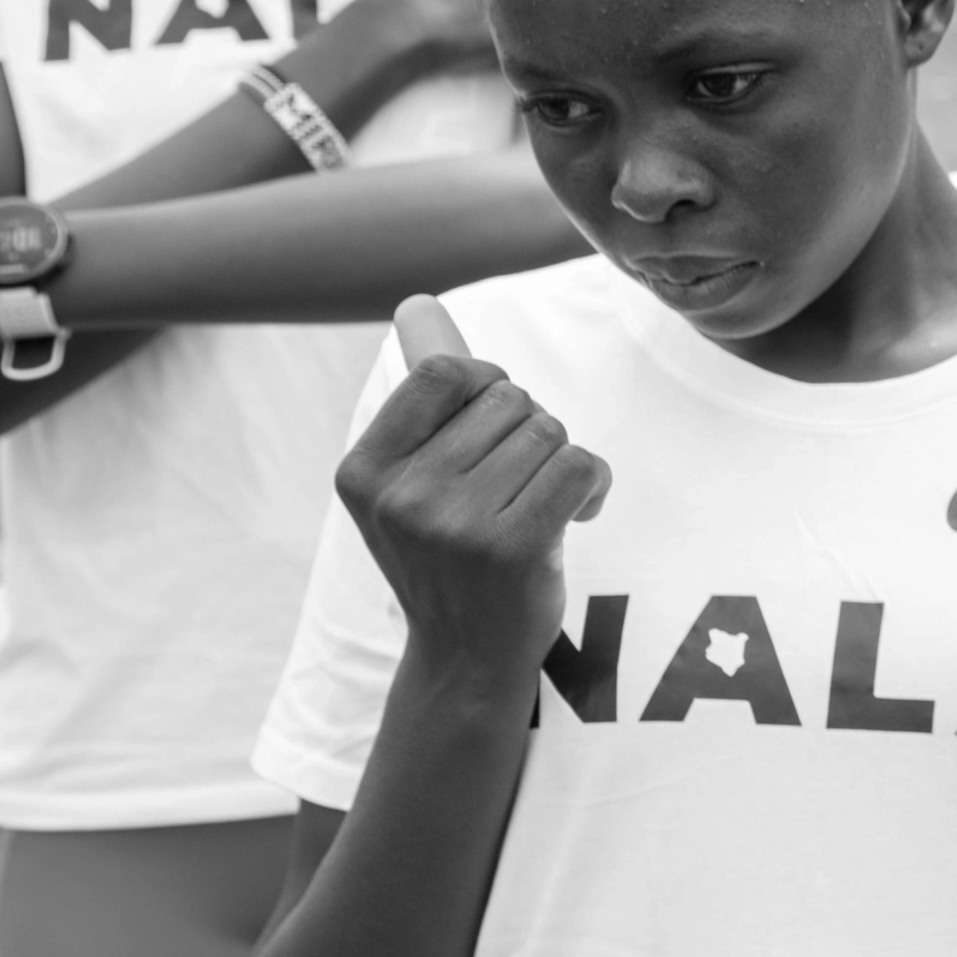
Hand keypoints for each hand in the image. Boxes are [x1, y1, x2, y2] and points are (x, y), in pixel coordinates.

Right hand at [335, 296, 609, 691]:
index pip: (442, 370)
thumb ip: (423, 392)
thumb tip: (417, 301)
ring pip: (548, 429)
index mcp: (362, 469)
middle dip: (528, 428)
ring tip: (539, 503)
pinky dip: (594, 484)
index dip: (486, 386)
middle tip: (514, 483)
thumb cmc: (449, 550)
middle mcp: (399, 495)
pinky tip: (577, 515)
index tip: (490, 428)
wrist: (467, 655)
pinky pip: (579, 465)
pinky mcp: (510, 548)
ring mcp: (451, 525)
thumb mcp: (412, 476)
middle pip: (507, 397)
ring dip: (562, 459)